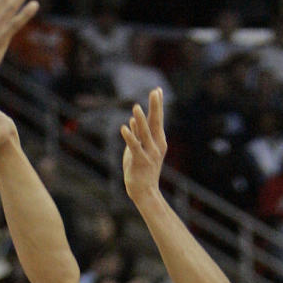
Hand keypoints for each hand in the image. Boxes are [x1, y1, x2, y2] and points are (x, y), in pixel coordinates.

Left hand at [121, 89, 168, 204]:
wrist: (144, 191)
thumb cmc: (141, 170)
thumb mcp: (140, 149)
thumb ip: (137, 135)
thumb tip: (133, 120)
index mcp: (158, 141)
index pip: (158, 120)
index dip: (158, 105)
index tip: (158, 90)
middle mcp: (156, 146)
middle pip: (156, 123)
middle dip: (155, 107)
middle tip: (155, 92)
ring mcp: (149, 154)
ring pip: (145, 134)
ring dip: (140, 120)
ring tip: (136, 107)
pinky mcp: (140, 161)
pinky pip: (134, 147)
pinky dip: (130, 137)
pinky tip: (124, 127)